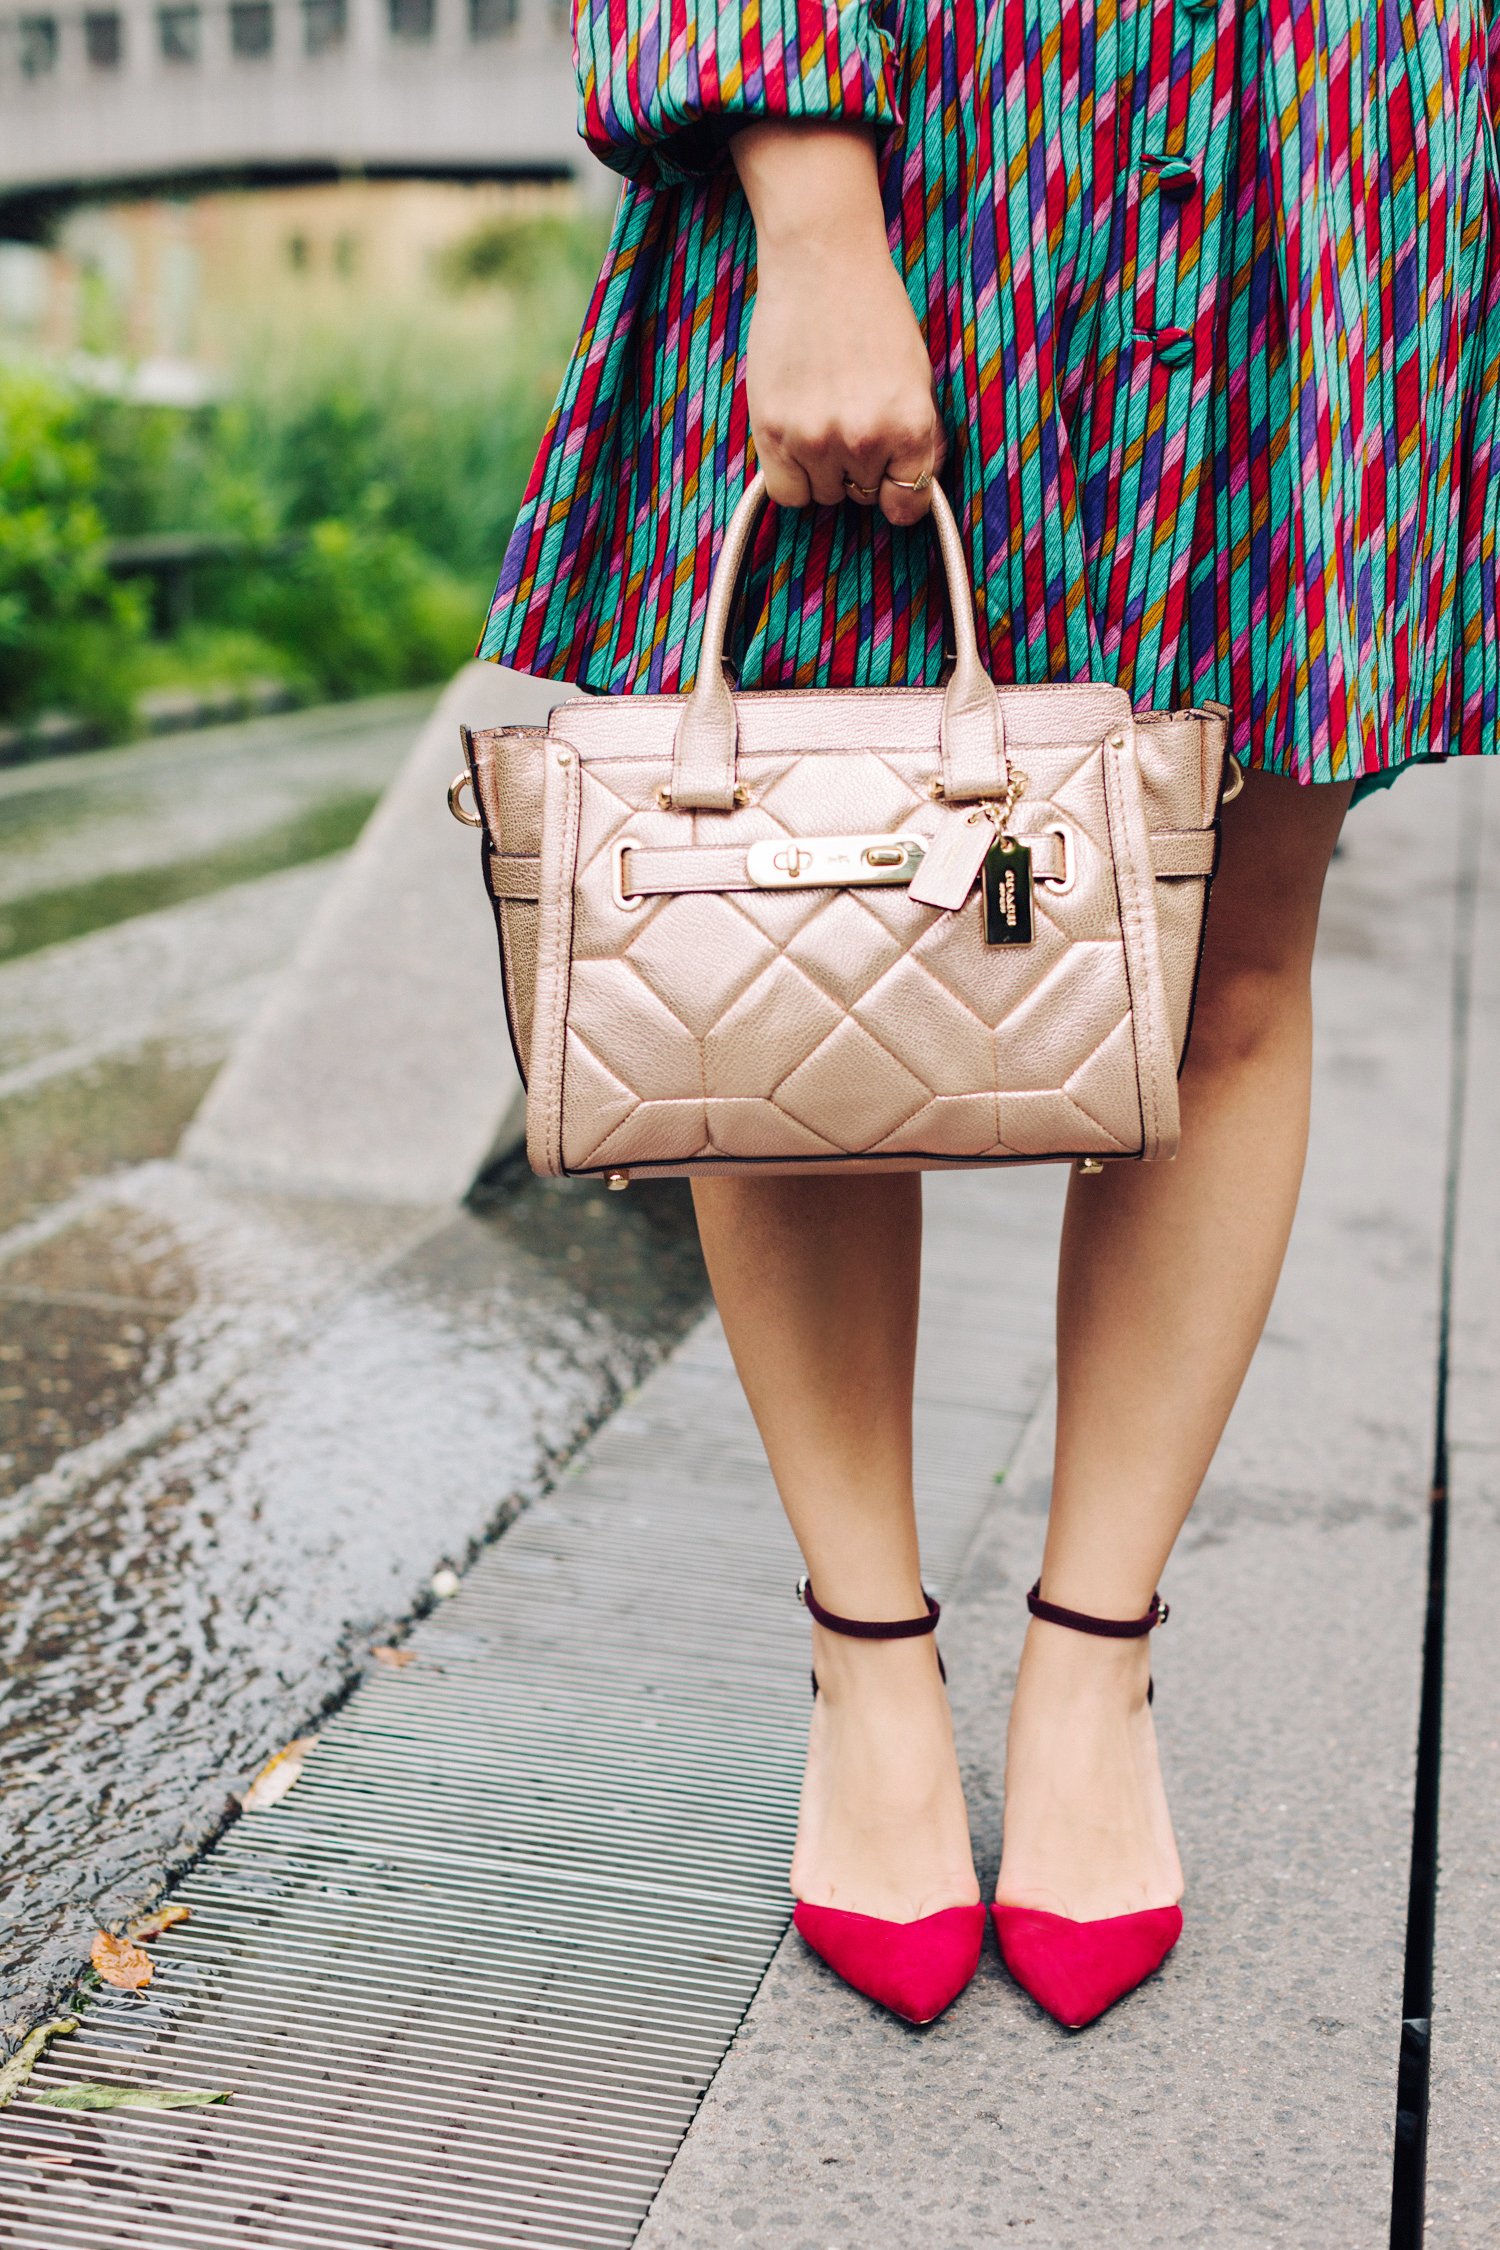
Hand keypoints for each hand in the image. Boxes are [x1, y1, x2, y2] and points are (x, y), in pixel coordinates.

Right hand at [732, 123, 943, 525]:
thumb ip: (912, 438)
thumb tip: (904, 490)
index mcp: (912, 425)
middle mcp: (865, 438)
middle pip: (861, 495)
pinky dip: (789, 475)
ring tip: (820, 414)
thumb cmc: (874, 313)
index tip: (889, 480)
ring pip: (823, 494)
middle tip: (847, 418)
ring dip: (821, 468)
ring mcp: (815, 437)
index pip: (909, 503)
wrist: (822, 261)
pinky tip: (794, 436)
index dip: (898, 493)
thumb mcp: (915, 378)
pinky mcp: (772, 430)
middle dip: (857, 468)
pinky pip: (785, 492)